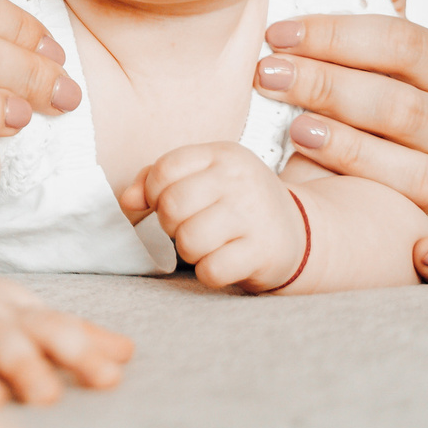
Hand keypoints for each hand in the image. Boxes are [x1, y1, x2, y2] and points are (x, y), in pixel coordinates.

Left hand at [122, 142, 305, 292]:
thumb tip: (127, 200)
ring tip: (208, 244)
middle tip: (189, 227)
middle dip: (170, 224)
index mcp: (223, 154)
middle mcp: (240, 180)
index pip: (164, 169)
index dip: (153, 192)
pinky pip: (211, 270)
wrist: (301, 232)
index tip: (165, 202)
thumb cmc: (238, 203)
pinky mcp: (263, 252)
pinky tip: (222, 261)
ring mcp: (254, 216)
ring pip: (188, 240)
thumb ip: (157, 180)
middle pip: (172, 206)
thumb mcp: (203, 177)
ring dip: (189, 251)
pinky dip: (208, 272)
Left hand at [255, 0, 427, 284]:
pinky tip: (419, 256)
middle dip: (328, 86)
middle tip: (266, 75)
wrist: (370, 175)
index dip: (338, 35)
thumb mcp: (370, 46)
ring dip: (357, 153)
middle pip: (401, 106)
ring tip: (298, 133)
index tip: (276, 32)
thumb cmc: (365, 97)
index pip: (404, 44)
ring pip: (418, 172)